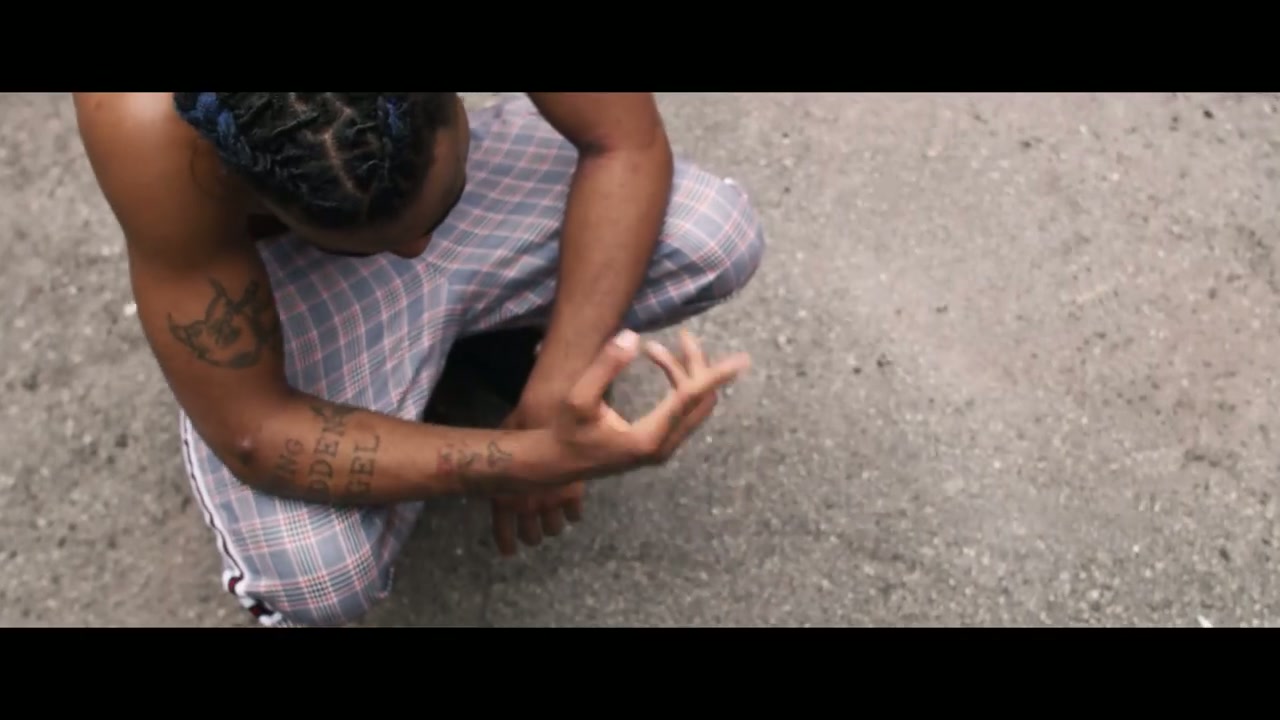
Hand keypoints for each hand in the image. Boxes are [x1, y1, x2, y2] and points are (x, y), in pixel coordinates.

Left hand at [489, 402, 585, 556]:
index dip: (507, 543)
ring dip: (552, 527)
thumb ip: (498, 467)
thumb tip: (488, 468)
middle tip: (533, 535)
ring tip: (552, 524)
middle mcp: (527, 505)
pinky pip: (574, 515)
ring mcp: (551, 502)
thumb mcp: (499, 450)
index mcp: (504, 497)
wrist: (551, 413)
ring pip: (554, 529)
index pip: (503, 532)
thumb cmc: (521, 423)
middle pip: (531, 535)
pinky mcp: (573, 493)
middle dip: (532, 536)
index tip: (510, 551)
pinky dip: (572, 515)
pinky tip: (571, 511)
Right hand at [548, 327, 749, 480]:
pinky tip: (656, 361)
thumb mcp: (578, 398)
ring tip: (654, 348)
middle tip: (683, 335)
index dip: (716, 374)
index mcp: (648, 438)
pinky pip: (682, 411)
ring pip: (692, 405)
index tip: (742, 359)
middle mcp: (661, 447)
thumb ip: (605, 366)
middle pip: (698, 400)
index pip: (691, 398)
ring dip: (682, 373)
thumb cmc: (563, 431)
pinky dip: (676, 384)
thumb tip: (633, 335)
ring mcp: (660, 448)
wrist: (553, 464)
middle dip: (695, 365)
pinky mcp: (656, 445)